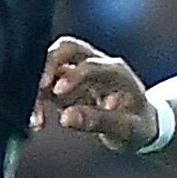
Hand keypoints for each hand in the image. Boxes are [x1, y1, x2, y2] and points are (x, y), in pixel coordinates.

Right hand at [35, 37, 158, 152]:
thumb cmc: (139, 125)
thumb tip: (65, 118)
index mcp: (116, 71)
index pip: (90, 64)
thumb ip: (99, 121)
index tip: (57, 92)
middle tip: (37, 90)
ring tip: (36, 117)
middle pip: (67, 48)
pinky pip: (45, 84)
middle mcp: (96, 64)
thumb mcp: (127, 129)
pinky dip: (37, 98)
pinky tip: (37, 121)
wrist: (140, 124)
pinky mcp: (66, 84)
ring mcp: (79, 71)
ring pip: (51, 64)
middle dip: (48, 64)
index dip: (73, 75)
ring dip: (38, 86)